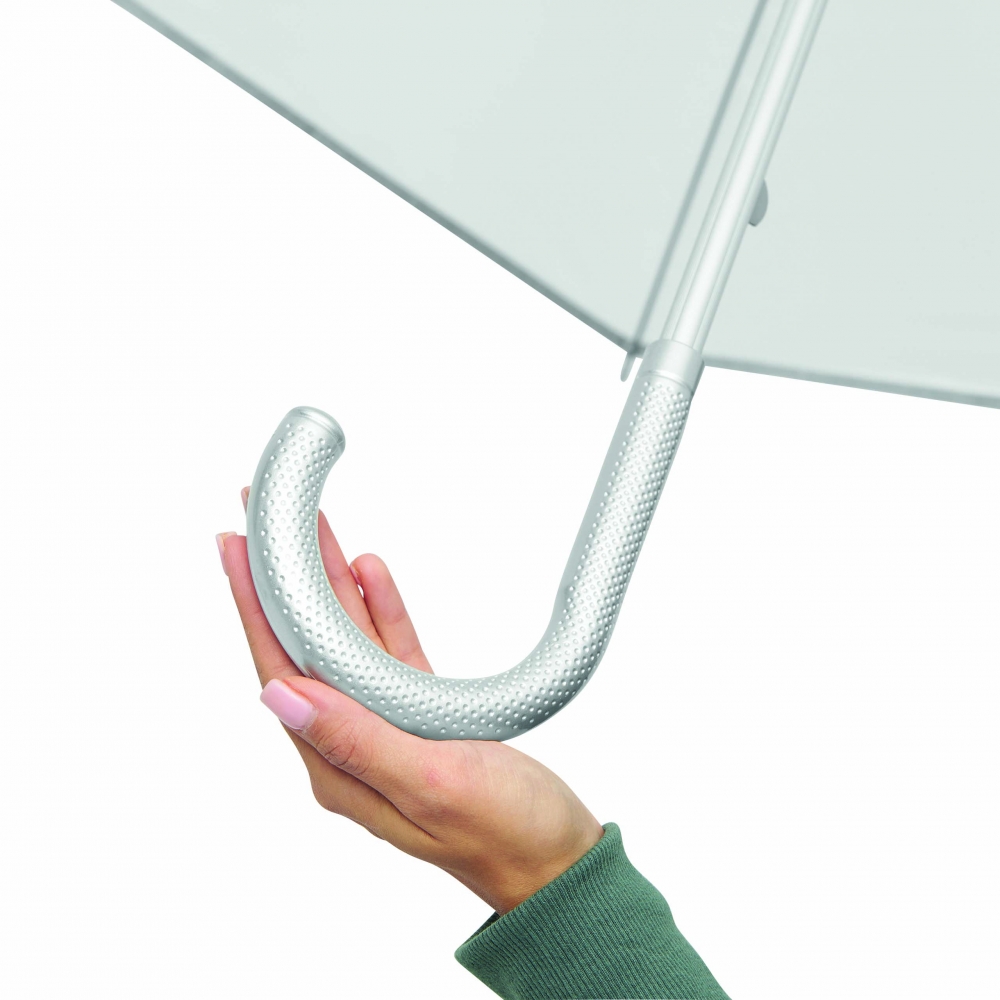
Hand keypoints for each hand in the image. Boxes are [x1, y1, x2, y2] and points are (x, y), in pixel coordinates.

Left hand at [217, 491, 603, 915]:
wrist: (558, 859)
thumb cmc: (504, 835)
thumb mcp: (434, 784)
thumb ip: (358, 741)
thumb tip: (280, 696)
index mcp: (339, 769)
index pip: (282, 672)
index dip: (255, 606)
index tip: (235, 548)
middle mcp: (352, 746)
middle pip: (305, 648)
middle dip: (283, 582)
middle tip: (262, 519)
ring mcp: (386, 729)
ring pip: (347, 642)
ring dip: (331, 586)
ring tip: (312, 530)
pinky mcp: (422, 718)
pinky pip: (390, 653)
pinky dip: (382, 611)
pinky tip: (372, 573)